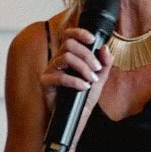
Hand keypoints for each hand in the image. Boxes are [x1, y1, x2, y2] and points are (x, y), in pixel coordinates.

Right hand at [39, 25, 113, 141]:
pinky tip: (83, 87)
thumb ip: (104, 64)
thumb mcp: (99, 79)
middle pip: (69, 44)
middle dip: (87, 55)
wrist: (76, 119)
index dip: (79, 33)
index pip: (69, 36)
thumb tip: (105, 48)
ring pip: (65, 57)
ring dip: (83, 68)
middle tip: (97, 68)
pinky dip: (75, 81)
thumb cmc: (84, 98)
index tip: (92, 39)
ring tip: (91, 80)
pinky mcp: (46, 83)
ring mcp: (50, 70)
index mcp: (69, 55)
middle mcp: (58, 60)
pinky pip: (60, 76)